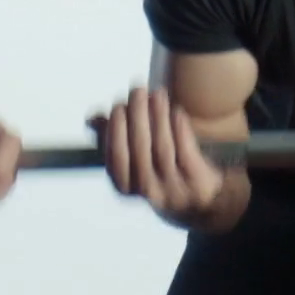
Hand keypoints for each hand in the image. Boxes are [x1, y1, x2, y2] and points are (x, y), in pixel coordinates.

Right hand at [89, 87, 227, 227]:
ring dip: (158, 117)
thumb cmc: (159, 175)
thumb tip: (92, 118)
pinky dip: (179, 128)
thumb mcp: (133, 164)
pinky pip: (186, 151)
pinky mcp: (197, 180)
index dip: (115, 131)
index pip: (117, 159)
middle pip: (140, 150)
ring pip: (163, 148)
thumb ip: (112, 140)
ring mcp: (174, 188)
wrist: (202, 203)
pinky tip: (175, 110)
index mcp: (127, 188)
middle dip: (137, 117)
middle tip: (137, 91)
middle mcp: (150, 191)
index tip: (118, 107)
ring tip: (156, 94)